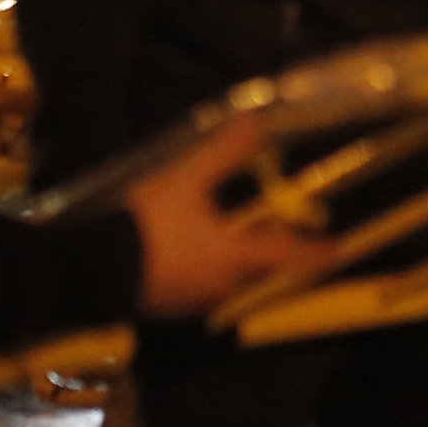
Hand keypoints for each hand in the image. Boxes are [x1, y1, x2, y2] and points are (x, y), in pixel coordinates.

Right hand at [121, 118, 322, 316]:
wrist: (89, 270)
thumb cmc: (148, 225)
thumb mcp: (185, 180)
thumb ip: (223, 153)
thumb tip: (259, 121)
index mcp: (234, 256)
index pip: (286, 254)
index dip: (314, 250)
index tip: (337, 251)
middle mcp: (220, 286)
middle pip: (258, 271)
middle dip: (272, 253)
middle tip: (279, 232)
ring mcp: (191, 301)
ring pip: (228, 280)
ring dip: (237, 261)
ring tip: (233, 235)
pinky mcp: (165, 306)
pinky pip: (199, 286)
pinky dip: (206, 268)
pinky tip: (191, 249)